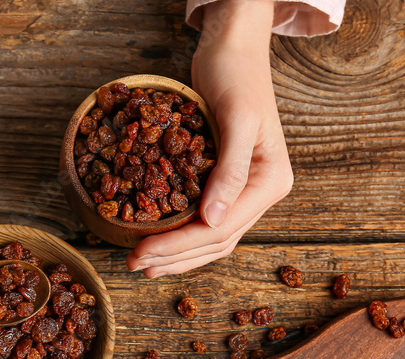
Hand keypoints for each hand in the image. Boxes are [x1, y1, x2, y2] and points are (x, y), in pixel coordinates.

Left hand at [127, 0, 292, 276]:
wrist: (233, 48)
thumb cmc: (236, 74)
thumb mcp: (237, 118)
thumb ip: (229, 171)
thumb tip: (213, 222)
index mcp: (271, 182)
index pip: (219, 229)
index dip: (178, 246)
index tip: (141, 252)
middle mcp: (262, 192)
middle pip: (215, 241)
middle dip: (173, 257)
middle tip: (133, 264)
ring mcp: (245, 190)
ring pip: (210, 238)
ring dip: (176, 254)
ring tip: (142, 263)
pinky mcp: (224, 183)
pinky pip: (202, 220)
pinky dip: (178, 234)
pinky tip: (156, 241)